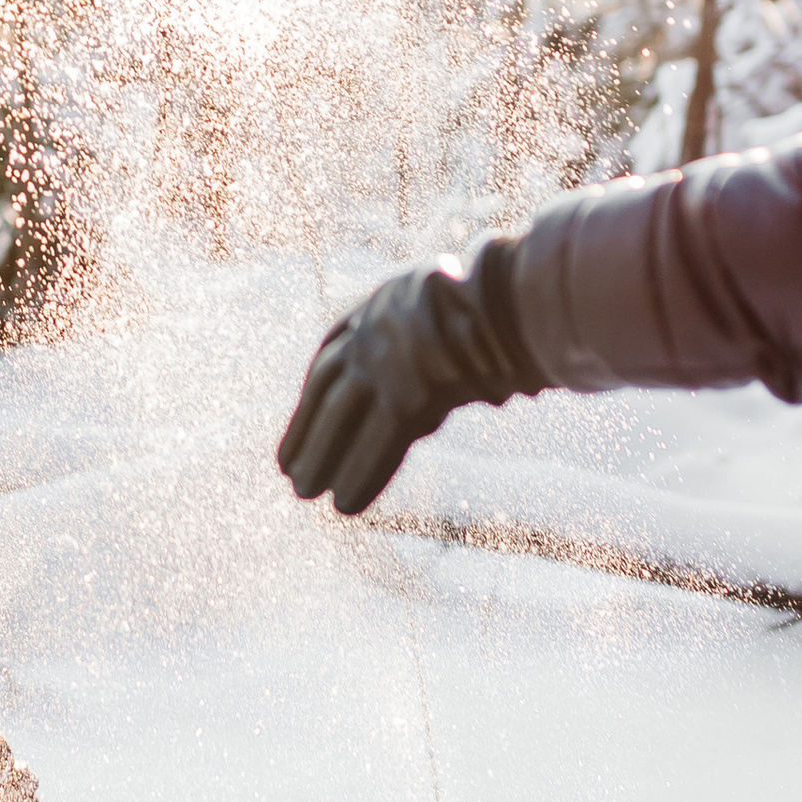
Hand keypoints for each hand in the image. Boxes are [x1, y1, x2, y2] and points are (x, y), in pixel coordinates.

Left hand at [277, 254, 541, 515]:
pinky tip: (347, 505)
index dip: (317, 382)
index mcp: (385, 300)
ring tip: (306, 492)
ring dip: (320, 458)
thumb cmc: (507, 297)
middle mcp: (375, 329)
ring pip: (338, 417)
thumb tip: (480, 374)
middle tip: (288, 466)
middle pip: (326, 385)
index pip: (334, 345)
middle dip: (306, 427)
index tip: (308, 406)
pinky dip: (361, 474)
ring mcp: (387, 362)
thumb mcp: (460, 303)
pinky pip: (376, 443)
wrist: (513, 295)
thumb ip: (445, 335)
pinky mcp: (407, 397)